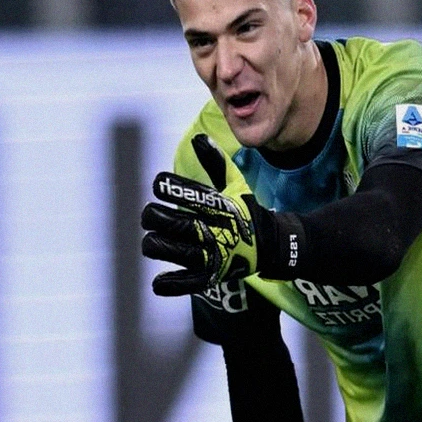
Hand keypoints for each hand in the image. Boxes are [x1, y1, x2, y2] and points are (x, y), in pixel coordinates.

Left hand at [141, 134, 263, 296]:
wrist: (271, 245)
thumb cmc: (246, 211)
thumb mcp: (234, 184)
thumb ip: (215, 162)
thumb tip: (199, 138)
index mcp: (217, 206)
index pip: (189, 194)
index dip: (170, 188)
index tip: (158, 185)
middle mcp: (212, 229)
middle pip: (171, 223)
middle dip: (154, 216)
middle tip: (150, 214)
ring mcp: (211, 255)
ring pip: (171, 250)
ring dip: (155, 245)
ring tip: (151, 241)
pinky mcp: (211, 276)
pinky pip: (186, 282)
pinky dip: (170, 284)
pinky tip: (157, 282)